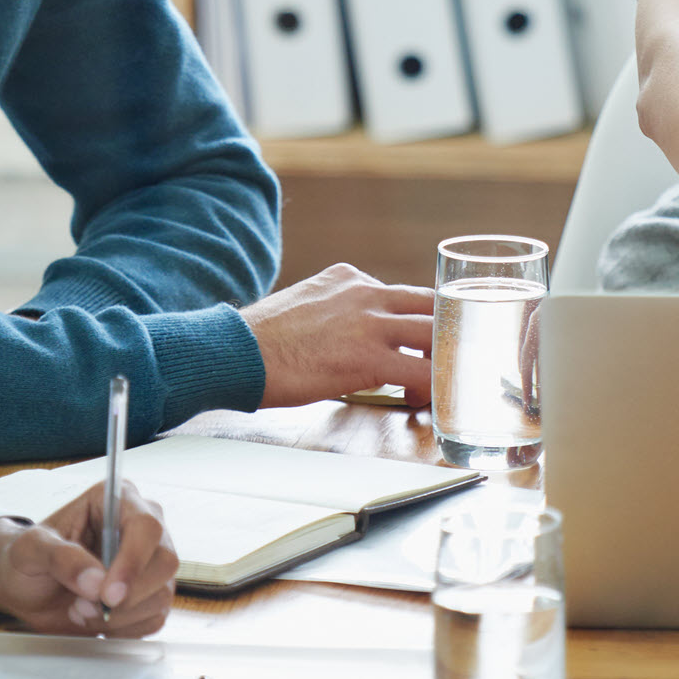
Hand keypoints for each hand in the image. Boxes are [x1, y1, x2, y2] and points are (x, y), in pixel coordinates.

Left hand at [0, 491, 177, 637]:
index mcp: (117, 500)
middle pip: (165, 562)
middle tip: (83, 606)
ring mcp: (151, 563)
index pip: (146, 526)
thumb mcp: (30, 550)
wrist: (27, 588)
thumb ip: (60, 558)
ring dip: (119, 616)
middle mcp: (142, 529)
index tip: (107, 594)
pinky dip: (122, 628)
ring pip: (162, 594)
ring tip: (80, 610)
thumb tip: (95, 581)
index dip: (133, 561)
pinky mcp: (151, 594)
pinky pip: (155, 618)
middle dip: (125, 596)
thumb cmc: (27, 558)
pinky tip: (96, 620)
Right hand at [243, 264, 435, 406]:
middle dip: (443, 333)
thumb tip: (343, 335)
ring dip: (443, 359)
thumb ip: (333, 312)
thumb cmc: (260, 340)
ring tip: (437, 382)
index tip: (415, 342)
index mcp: (349, 278)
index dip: (416, 320)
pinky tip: (423, 400)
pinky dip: (432, 386)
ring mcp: (370, 323)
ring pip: (434, 334)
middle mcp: (366, 292)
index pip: (402, 294)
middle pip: (431, 305)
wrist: (236, 352)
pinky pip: (421, 371)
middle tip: (441, 360)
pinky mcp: (369, 358)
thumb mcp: (304, 305)